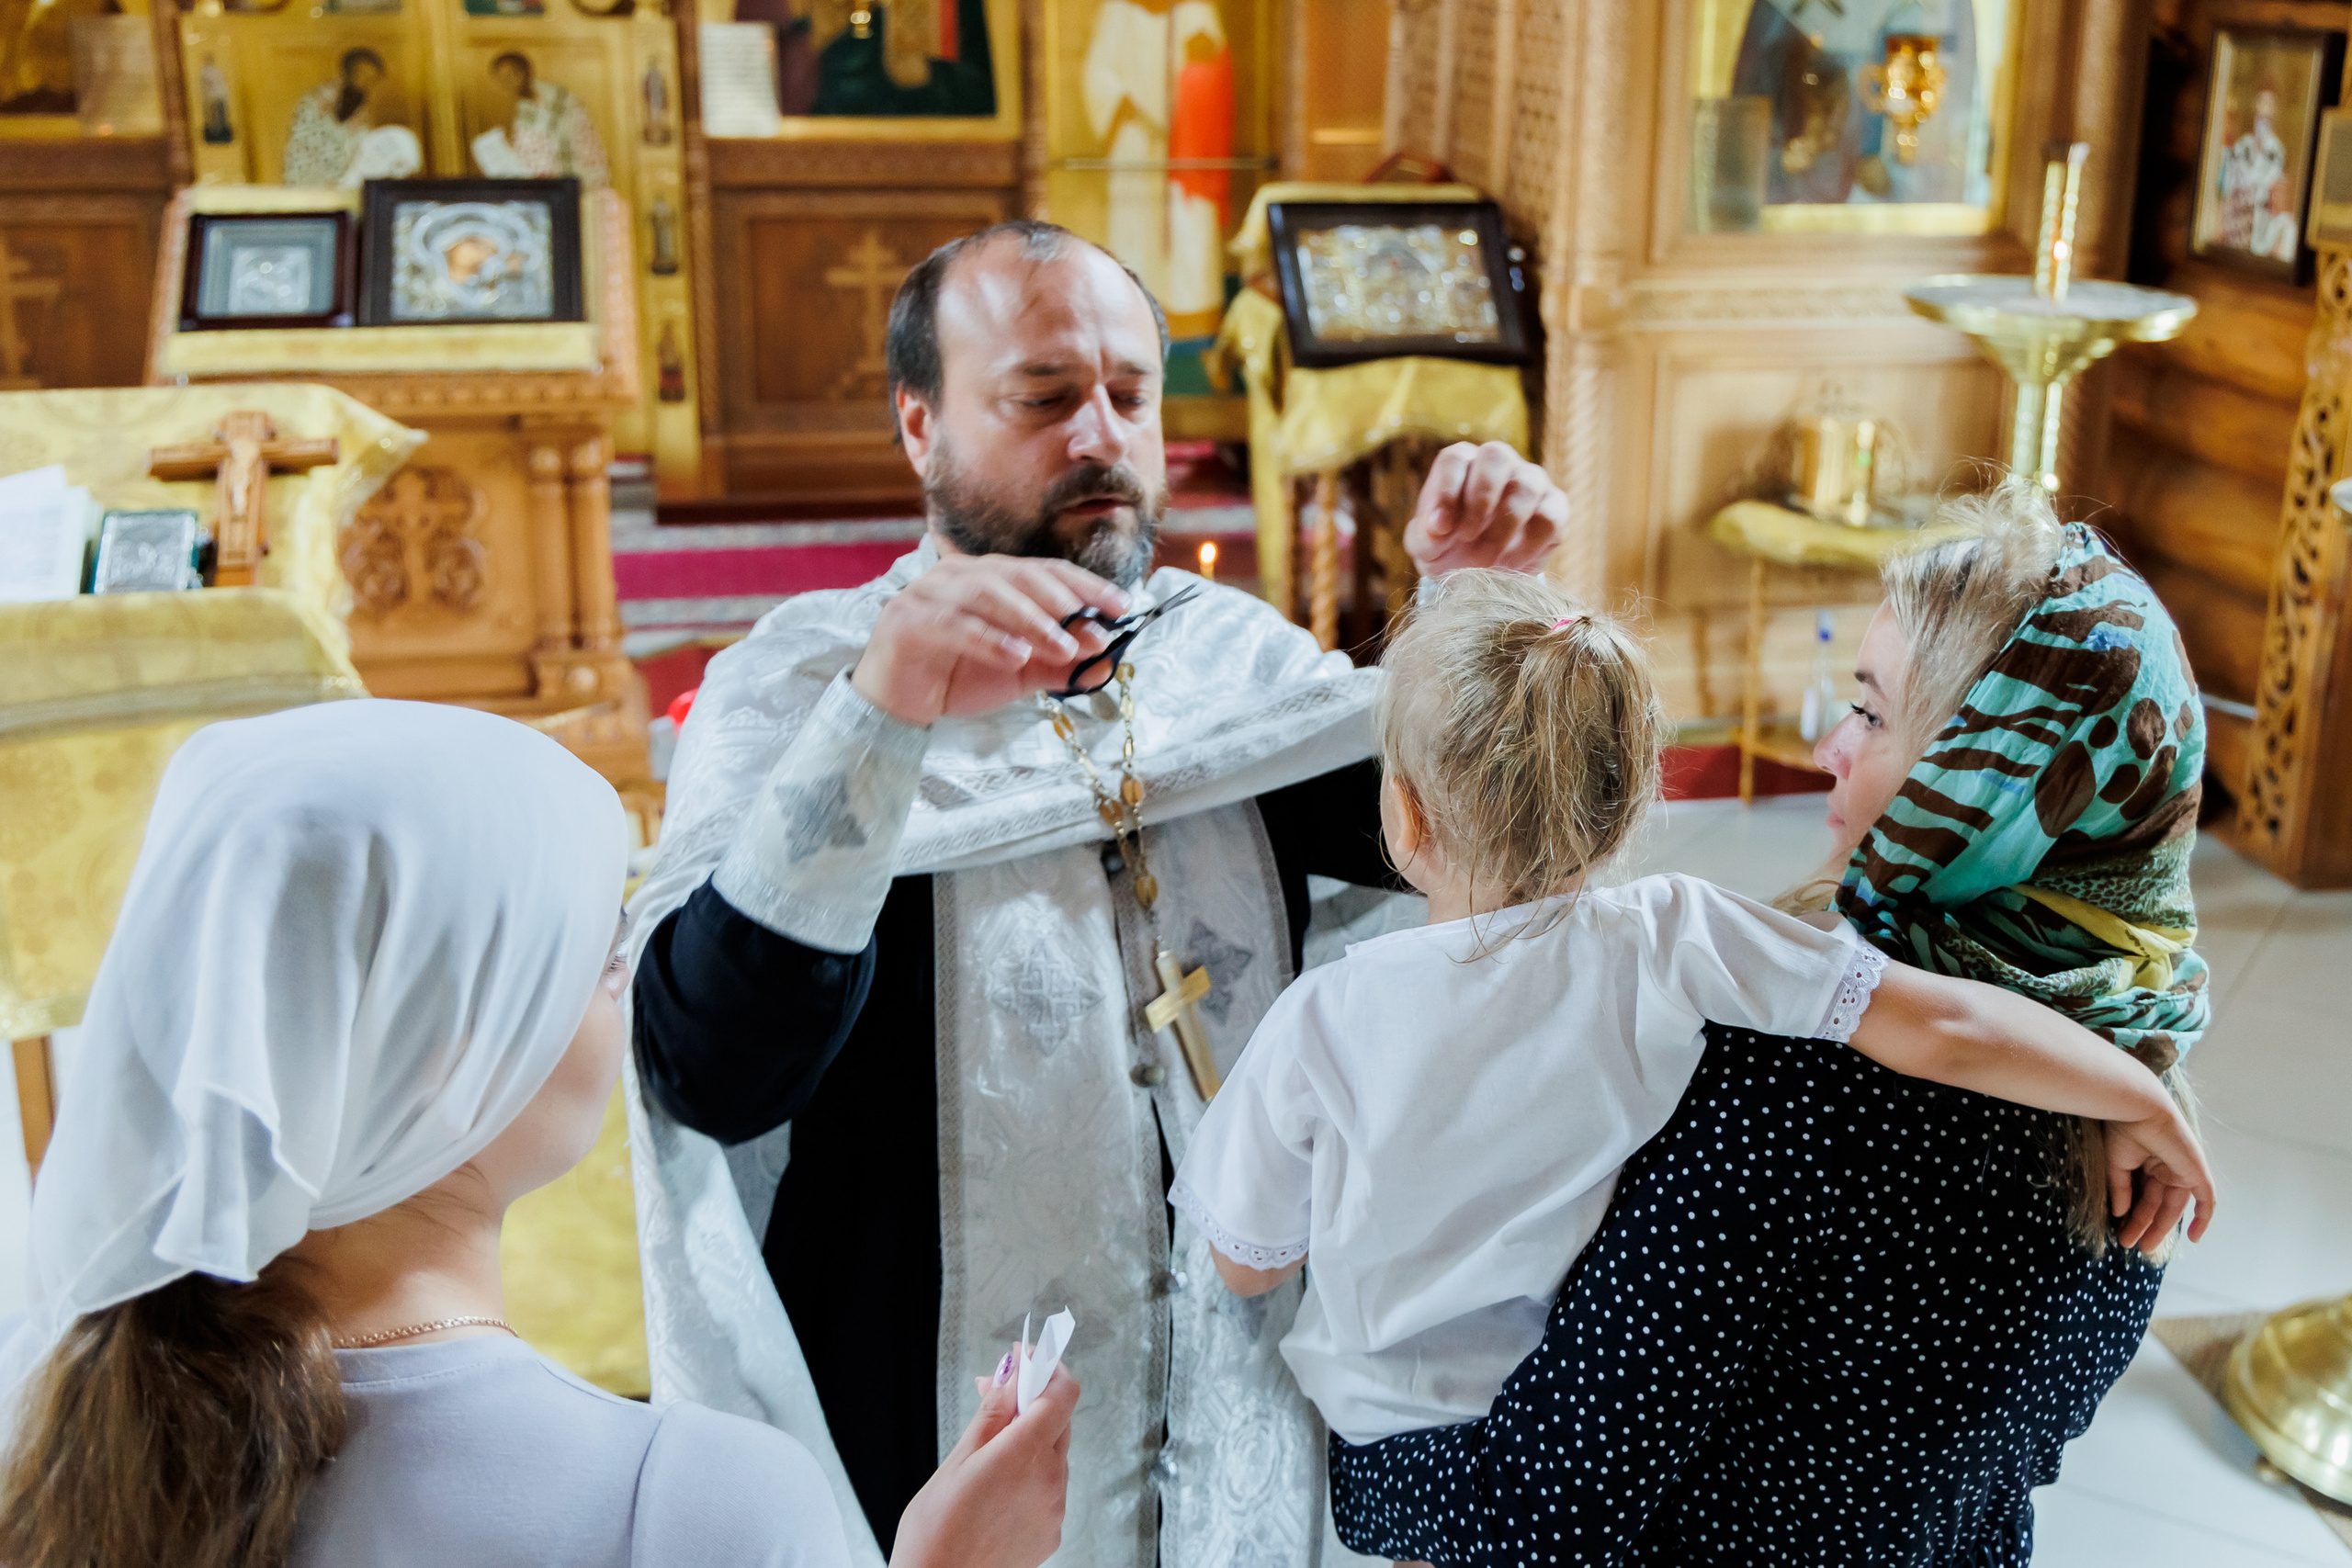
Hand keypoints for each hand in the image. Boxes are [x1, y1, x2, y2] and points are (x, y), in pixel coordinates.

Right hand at [852, 555, 1125, 725]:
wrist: (896, 703)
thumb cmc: (956, 676)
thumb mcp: (1019, 671)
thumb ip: (1059, 664)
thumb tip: (1108, 662)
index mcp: (989, 575)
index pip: (1044, 570)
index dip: (1084, 585)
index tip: (1122, 606)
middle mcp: (960, 574)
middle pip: (1018, 576)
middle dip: (1062, 602)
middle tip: (1094, 629)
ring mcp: (930, 593)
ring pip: (988, 595)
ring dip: (1031, 620)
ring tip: (1063, 647)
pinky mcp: (908, 620)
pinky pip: (955, 626)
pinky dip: (990, 640)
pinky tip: (1017, 656)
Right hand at [892, 1365, 1078, 1567]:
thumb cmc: (936, 1532)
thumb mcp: (957, 1460)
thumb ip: (991, 1413)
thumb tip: (1009, 1375)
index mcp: (1025, 1454)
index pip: (1062, 1393)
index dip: (1047, 1369)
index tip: (1025, 1360)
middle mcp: (1050, 1481)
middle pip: (1059, 1421)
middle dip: (1032, 1402)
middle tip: (998, 1396)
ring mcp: (1055, 1509)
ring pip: (1055, 1455)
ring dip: (1031, 1441)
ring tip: (990, 1450)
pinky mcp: (1052, 1532)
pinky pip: (1051, 1488)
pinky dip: (1032, 1475)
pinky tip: (999, 1485)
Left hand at [1403, 441, 1565, 577]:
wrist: (1479, 574)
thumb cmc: (1447, 549)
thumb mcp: (1426, 547)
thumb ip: (1425, 536)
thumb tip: (1437, 528)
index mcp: (1462, 462)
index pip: (1455, 459)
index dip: (1446, 492)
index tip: (1439, 528)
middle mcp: (1499, 462)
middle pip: (1496, 456)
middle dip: (1480, 501)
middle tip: (1466, 539)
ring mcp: (1531, 480)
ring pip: (1527, 485)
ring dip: (1504, 528)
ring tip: (1486, 560)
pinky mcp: (1555, 507)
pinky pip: (1551, 516)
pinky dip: (1530, 545)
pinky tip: (1510, 565)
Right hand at [2106, 1106, 2216, 1257]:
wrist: (2139, 1109)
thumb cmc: (2124, 1130)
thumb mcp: (2116, 1164)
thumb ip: (2121, 1189)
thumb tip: (2120, 1213)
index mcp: (2149, 1163)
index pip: (2144, 1195)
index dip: (2134, 1216)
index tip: (2122, 1234)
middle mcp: (2167, 1168)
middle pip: (2159, 1204)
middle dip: (2146, 1225)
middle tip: (2134, 1246)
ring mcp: (2183, 1171)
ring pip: (2174, 1206)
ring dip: (2162, 1227)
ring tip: (2146, 1247)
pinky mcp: (2197, 1172)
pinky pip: (2206, 1201)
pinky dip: (2203, 1219)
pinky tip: (2195, 1239)